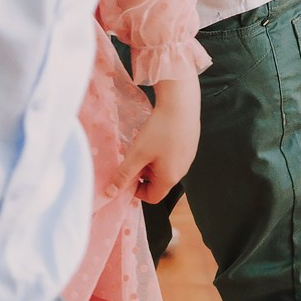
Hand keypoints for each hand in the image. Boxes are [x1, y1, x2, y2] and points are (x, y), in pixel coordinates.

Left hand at [113, 78, 198, 203]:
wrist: (181, 103)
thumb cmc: (161, 130)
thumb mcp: (137, 154)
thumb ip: (123, 175)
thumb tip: (111, 193)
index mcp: (169, 178)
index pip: (152, 197)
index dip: (136, 190)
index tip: (127, 175)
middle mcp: (181, 170)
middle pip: (157, 181)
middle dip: (142, 171)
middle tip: (132, 155)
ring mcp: (187, 157)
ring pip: (164, 166)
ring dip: (150, 159)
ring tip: (142, 143)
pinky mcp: (189, 144)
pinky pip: (172, 154)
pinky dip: (160, 149)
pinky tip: (155, 134)